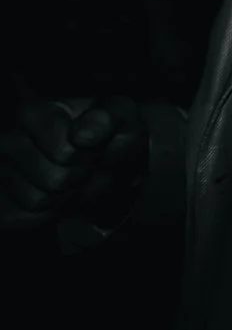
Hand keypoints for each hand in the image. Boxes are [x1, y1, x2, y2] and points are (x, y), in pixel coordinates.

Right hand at [0, 95, 148, 229]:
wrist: (102, 163)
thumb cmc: (108, 134)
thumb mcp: (121, 116)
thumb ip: (107, 118)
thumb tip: (82, 136)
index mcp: (34, 113)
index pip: (65, 152)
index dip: (89, 158)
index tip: (94, 149)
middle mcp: (8, 139)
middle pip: (55, 180)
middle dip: (81, 179)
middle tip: (87, 167)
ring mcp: (1, 168)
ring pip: (38, 201)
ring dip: (67, 198)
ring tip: (73, 181)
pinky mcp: (1, 199)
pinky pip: (25, 217)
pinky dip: (50, 212)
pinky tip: (58, 195)